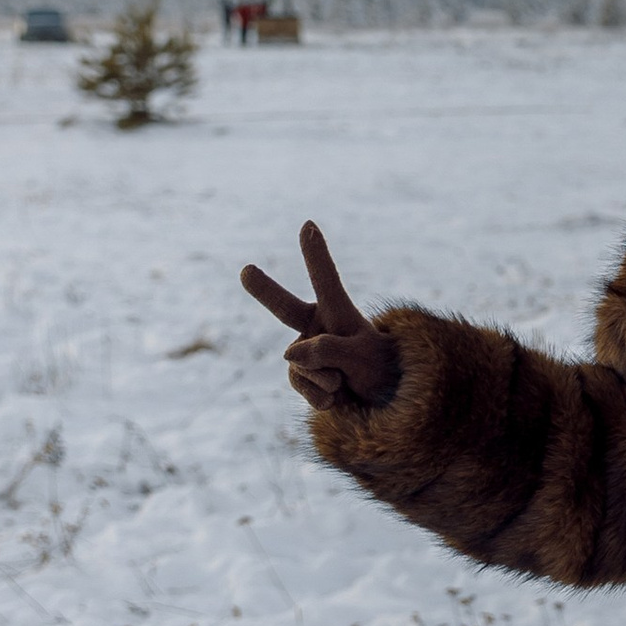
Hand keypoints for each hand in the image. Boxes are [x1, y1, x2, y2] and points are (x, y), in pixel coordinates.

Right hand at [241, 220, 400, 408]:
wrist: (379, 401)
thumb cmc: (379, 368)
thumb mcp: (363, 357)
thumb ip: (328, 350)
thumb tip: (288, 353)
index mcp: (338, 312)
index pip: (327, 281)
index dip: (316, 255)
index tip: (308, 225)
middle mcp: (316, 326)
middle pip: (285, 308)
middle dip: (264, 289)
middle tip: (246, 270)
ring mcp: (304, 351)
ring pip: (302, 366)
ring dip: (328, 380)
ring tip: (347, 382)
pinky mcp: (299, 375)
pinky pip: (303, 386)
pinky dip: (322, 396)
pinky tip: (337, 396)